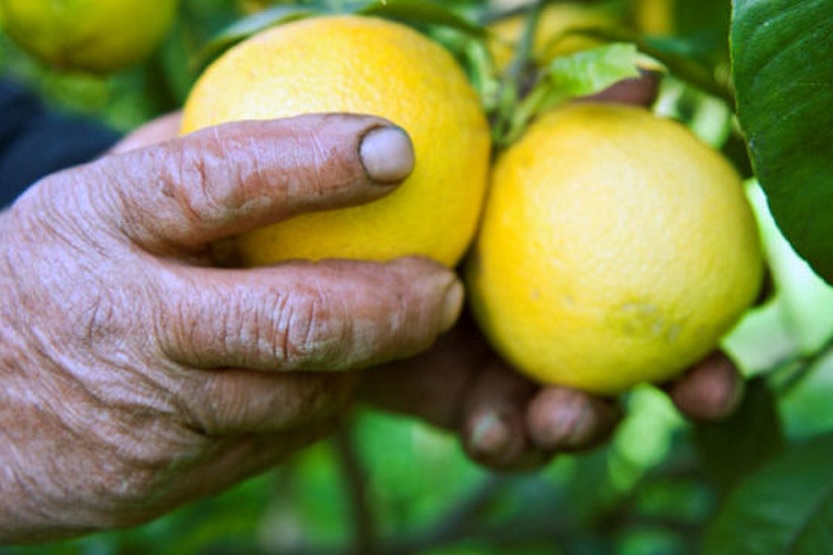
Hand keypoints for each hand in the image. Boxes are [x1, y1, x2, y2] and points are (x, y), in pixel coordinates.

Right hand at [0, 114, 461, 541]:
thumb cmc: (45, 277)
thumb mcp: (93, 198)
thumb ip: (189, 161)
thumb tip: (303, 124)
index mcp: (104, 224)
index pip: (220, 181)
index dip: (316, 163)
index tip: (397, 149)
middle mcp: (130, 322)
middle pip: (291, 322)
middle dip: (389, 308)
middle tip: (445, 289)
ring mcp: (149, 413)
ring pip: (301, 396)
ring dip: (365, 363)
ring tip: (395, 328)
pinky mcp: (163, 479)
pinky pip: (277, 440)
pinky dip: (317, 403)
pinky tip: (323, 375)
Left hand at [361, 72, 744, 470]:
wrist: (354, 241)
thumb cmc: (441, 186)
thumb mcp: (498, 147)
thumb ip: (569, 121)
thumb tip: (644, 83)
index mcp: (605, 271)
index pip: (695, 283)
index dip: (735, 293)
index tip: (747, 293)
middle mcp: (581, 333)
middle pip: (665, 370)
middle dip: (700, 387)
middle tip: (706, 389)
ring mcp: (531, 381)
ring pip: (584, 420)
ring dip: (587, 426)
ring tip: (563, 413)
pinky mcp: (478, 414)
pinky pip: (502, 440)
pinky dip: (504, 439)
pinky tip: (491, 426)